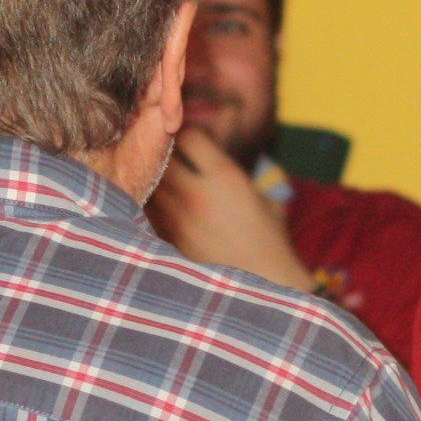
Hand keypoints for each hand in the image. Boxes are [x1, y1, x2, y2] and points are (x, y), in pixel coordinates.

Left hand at [146, 128, 319, 291]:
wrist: (267, 286)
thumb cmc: (271, 242)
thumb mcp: (265, 201)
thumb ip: (239, 179)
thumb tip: (219, 163)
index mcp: (225, 177)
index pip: (189, 135)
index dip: (188, 133)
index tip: (190, 139)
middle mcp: (197, 194)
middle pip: (161, 157)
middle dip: (164, 153)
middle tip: (167, 156)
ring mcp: (179, 220)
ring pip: (149, 185)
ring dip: (153, 180)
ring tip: (163, 182)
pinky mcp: (168, 242)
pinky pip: (149, 214)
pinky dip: (152, 208)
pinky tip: (162, 210)